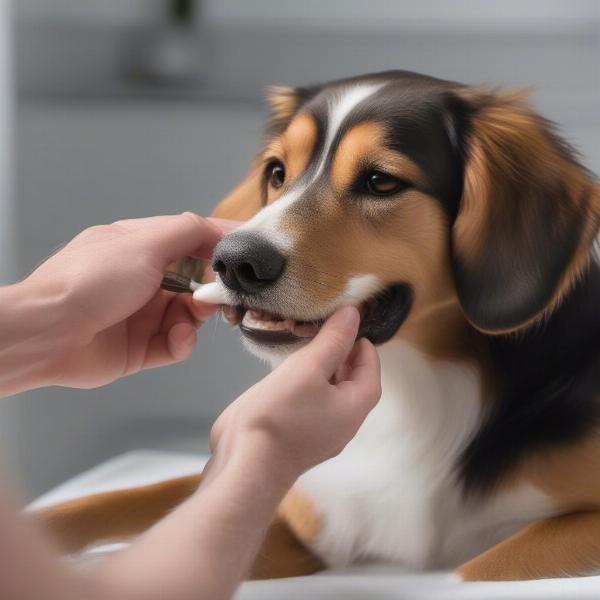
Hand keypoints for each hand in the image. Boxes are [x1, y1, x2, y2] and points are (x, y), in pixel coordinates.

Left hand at [18, 213, 237, 388]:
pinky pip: (176, 344)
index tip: (249, 252)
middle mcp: (144, 279)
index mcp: (141, 247)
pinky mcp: (141, 348)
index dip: (220, 245)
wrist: (49, 333)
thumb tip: (219, 229)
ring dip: (197, 317)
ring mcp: (142, 315)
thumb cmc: (91, 280)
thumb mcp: (144, 243)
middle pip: (196, 283)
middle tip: (223, 297)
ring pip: (190, 315)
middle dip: (212, 290)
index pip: (191, 240)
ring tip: (189, 320)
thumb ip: (187, 231)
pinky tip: (177, 338)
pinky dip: (182, 341)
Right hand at [208, 306, 381, 481]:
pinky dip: (306, 385)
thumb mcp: (309, 368)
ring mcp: (320, 433)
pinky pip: (311, 404)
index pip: (370, 368)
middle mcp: (344, 423)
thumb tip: (353, 313)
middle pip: (352, 381)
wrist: (246, 465)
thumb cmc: (280, 414)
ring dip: (322, 369)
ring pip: (330, 392)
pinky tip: (287, 373)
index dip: (360, 341)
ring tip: (304, 346)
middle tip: (322, 329)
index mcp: (355, 406)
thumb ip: (333, 340)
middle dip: (341, 353)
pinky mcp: (298, 437)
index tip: (343, 322)